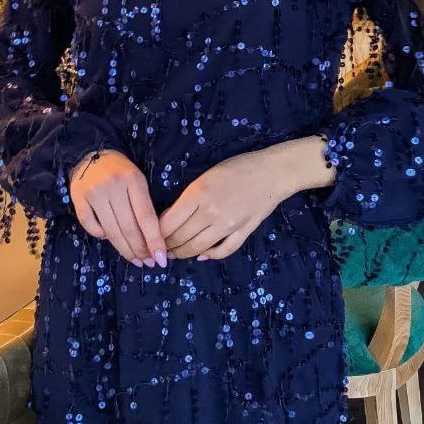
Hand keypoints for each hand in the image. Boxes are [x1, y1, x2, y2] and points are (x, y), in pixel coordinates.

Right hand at [68, 150, 167, 267]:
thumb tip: (151, 241)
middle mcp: (113, 186)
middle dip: (140, 250)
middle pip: (128, 227)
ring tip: (135, 260)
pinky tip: (110, 239)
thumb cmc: (121, 171)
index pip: (146, 217)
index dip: (154, 241)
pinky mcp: (78, 199)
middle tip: (148, 262)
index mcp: (133, 180)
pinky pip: (91, 226)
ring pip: (111, 231)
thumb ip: (143, 206)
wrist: (91, 153)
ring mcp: (94, 193)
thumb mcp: (138, 181)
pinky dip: (101, 236)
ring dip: (125, 250)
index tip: (161, 259)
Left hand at [157, 147, 298, 260]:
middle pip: (180, 238)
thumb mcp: (206, 176)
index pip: (168, 223)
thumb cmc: (237, 167)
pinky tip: (203, 255)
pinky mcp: (242, 232)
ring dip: (183, 254)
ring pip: (197, 249)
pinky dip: (210, 256)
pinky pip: (222, 251)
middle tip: (160, 248)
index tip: (152, 236)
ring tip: (176, 253)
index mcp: (198, 194)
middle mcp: (210, 212)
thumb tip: (171, 219)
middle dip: (167, 246)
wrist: (271, 172)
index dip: (156, 234)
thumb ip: (189, 198)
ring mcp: (227, 225)